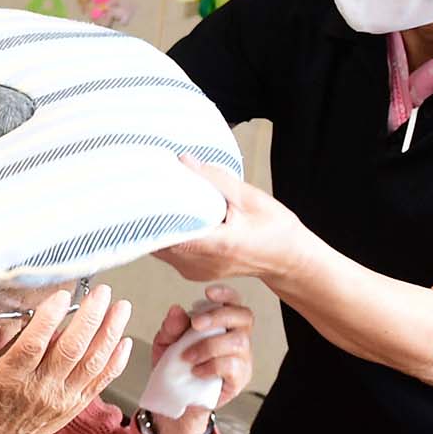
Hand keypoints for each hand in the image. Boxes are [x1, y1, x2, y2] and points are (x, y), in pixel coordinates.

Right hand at [0, 284, 133, 433]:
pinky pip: (102, 380)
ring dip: (110, 332)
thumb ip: (19, 342)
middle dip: (89, 317)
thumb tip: (45, 313)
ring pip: (92, 362)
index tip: (62, 295)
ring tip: (120, 308)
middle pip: (70, 349)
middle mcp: (39, 388)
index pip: (33, 345)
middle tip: (101, 293)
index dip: (49, 318)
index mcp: (11, 376)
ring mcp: (63, 398)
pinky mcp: (78, 404)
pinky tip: (123, 340)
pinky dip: (116, 359)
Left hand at [145, 286, 254, 433]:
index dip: (226, 294)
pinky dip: (211, 366)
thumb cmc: (175, 366)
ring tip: (187, 357)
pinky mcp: (239, 379)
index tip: (208, 292)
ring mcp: (241, 358)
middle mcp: (236, 337)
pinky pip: (233, 366)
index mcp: (221, 324)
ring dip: (209, 346)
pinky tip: (196, 371)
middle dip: (219, 316)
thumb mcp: (165, 343)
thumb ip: (171, 327)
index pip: (234, 302)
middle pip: (244, 317)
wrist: (174, 398)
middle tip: (195, 325)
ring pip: (238, 341)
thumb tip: (177, 309)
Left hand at [156, 157, 316, 283]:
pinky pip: (168, 253)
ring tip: (163, 205)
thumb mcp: (249, 197)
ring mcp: (194, 271)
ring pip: (159, 248)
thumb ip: (214, 179)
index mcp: (217, 245)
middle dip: (151, 217)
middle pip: (157, 241)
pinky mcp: (192, 272)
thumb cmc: (275, 230)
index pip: (168, 233)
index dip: (151, 215)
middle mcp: (200, 263)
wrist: (289, 258)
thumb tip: (184, 161)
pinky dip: (167, 236)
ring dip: (158, 227)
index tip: (143, 196)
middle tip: (149, 194)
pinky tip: (175, 221)